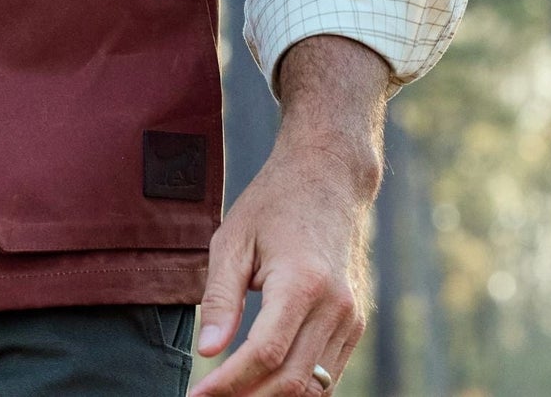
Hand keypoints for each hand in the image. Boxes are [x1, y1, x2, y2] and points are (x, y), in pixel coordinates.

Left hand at [190, 34, 388, 396]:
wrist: (330, 176)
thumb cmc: (275, 201)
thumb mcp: (235, 237)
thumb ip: (221, 296)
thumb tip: (207, 350)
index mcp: (302, 283)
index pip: (263, 354)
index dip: (228, 384)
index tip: (195, 396)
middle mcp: (335, 307)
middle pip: (291, 382)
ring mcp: (351, 318)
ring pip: (314, 387)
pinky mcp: (355, 323)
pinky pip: (327, 374)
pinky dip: (296, 389)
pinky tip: (263, 387)